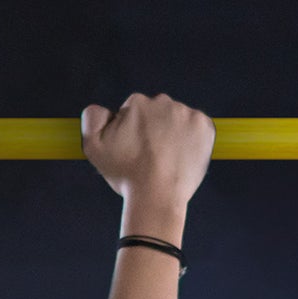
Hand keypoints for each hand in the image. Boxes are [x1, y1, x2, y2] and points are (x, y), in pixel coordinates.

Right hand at [80, 93, 215, 218]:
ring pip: (178, 120)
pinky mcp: (205, 126)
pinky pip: (198, 128)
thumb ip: (92, 118)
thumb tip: (103, 108)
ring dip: (174, 134)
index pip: (134, 111)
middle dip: (154, 129)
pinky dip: (193, 139)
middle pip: (158, 113)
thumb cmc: (125, 175)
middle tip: (150, 157)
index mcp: (137, 103)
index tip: (134, 151)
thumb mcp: (93, 146)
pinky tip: (182, 157)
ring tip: (166, 160)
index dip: (132, 132)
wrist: (157, 196)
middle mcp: (164, 102)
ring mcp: (187, 114)